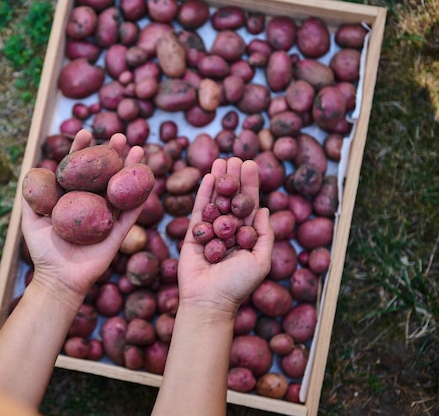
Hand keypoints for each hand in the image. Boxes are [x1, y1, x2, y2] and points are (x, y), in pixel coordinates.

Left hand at [20, 129, 144, 303]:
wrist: (58, 278)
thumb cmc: (43, 250)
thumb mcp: (30, 219)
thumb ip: (30, 196)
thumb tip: (32, 169)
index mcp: (73, 198)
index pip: (79, 168)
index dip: (83, 150)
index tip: (85, 133)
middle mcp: (92, 203)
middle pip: (105, 173)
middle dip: (112, 153)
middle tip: (120, 136)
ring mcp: (108, 216)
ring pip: (121, 187)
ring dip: (131, 167)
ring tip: (137, 147)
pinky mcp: (120, 231)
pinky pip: (133, 211)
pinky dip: (141, 194)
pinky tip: (146, 176)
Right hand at [177, 157, 274, 319]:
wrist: (209, 300)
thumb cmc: (238, 285)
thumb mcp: (261, 260)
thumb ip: (264, 234)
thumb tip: (265, 209)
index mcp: (246, 237)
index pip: (249, 205)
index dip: (251, 185)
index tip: (251, 165)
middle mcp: (229, 231)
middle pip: (232, 199)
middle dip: (234, 178)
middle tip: (236, 156)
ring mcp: (210, 231)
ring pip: (215, 201)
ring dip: (219, 180)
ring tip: (221, 159)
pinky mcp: (193, 234)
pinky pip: (199, 210)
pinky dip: (204, 193)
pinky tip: (209, 176)